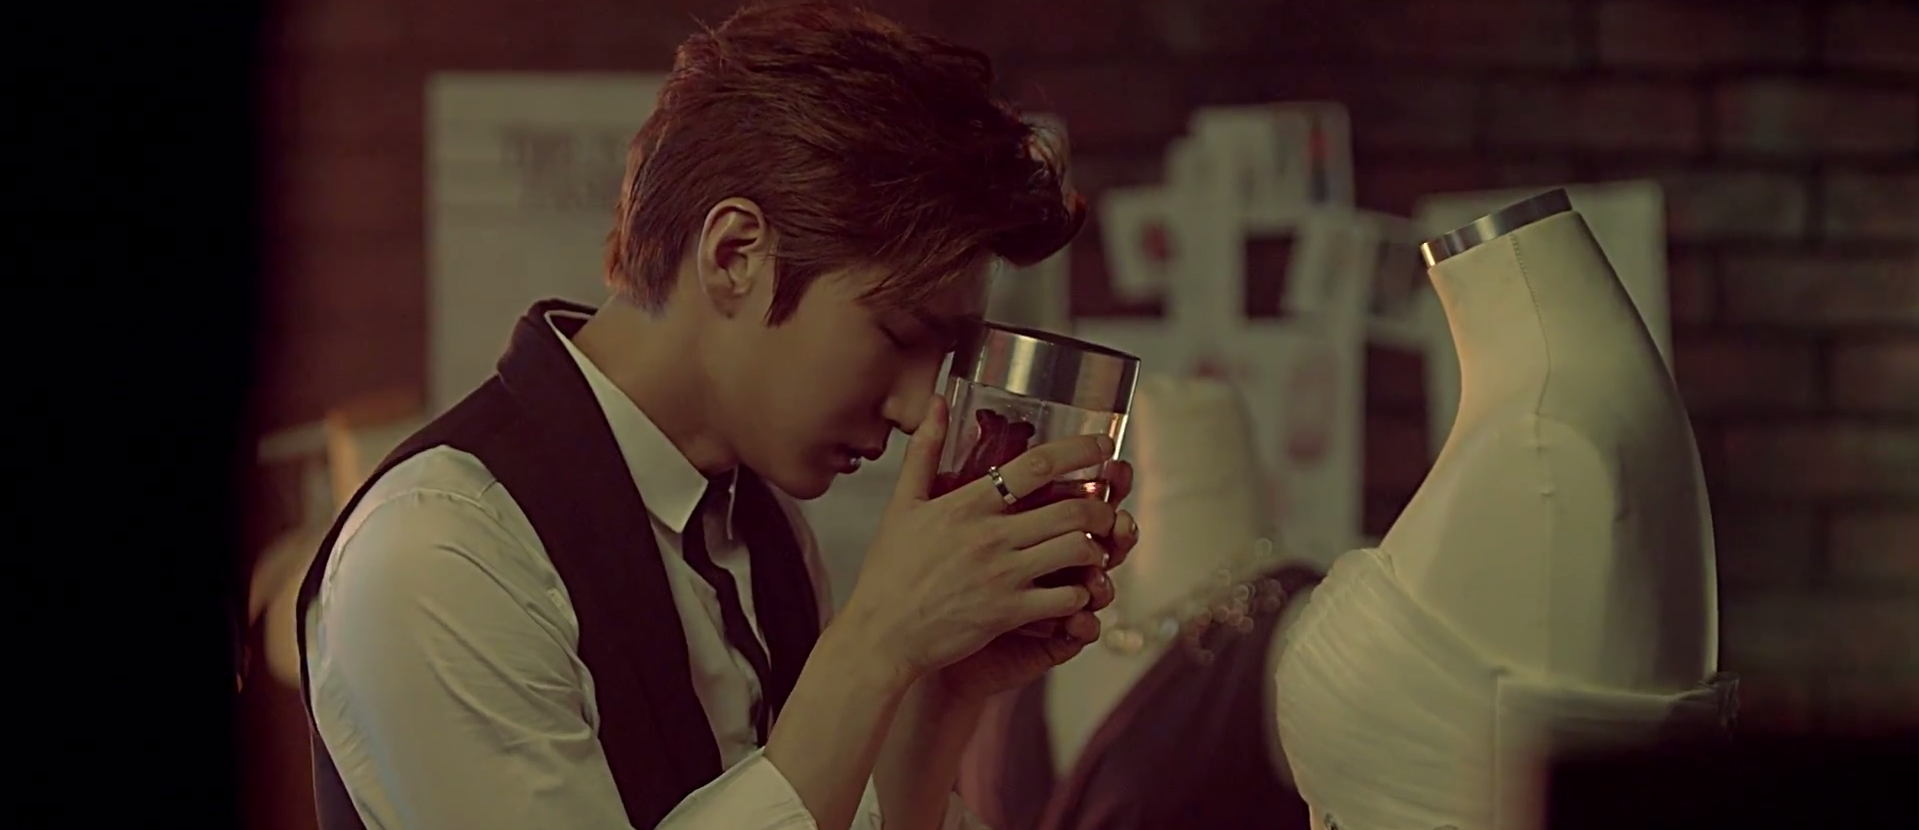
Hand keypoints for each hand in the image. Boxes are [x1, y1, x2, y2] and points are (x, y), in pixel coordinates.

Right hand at [836, 395, 1120, 684]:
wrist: (881, 634)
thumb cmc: (889, 571)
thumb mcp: (902, 504)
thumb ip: (925, 451)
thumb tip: (938, 402)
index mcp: (967, 505)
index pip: (1036, 465)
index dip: (1079, 450)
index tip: (1103, 446)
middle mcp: (990, 537)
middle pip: (1070, 509)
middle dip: (1102, 507)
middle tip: (1108, 508)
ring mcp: (1002, 577)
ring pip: (1076, 551)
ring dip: (1096, 548)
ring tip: (1094, 548)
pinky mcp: (1009, 614)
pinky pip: (1065, 599)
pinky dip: (1081, 593)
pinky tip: (1076, 590)